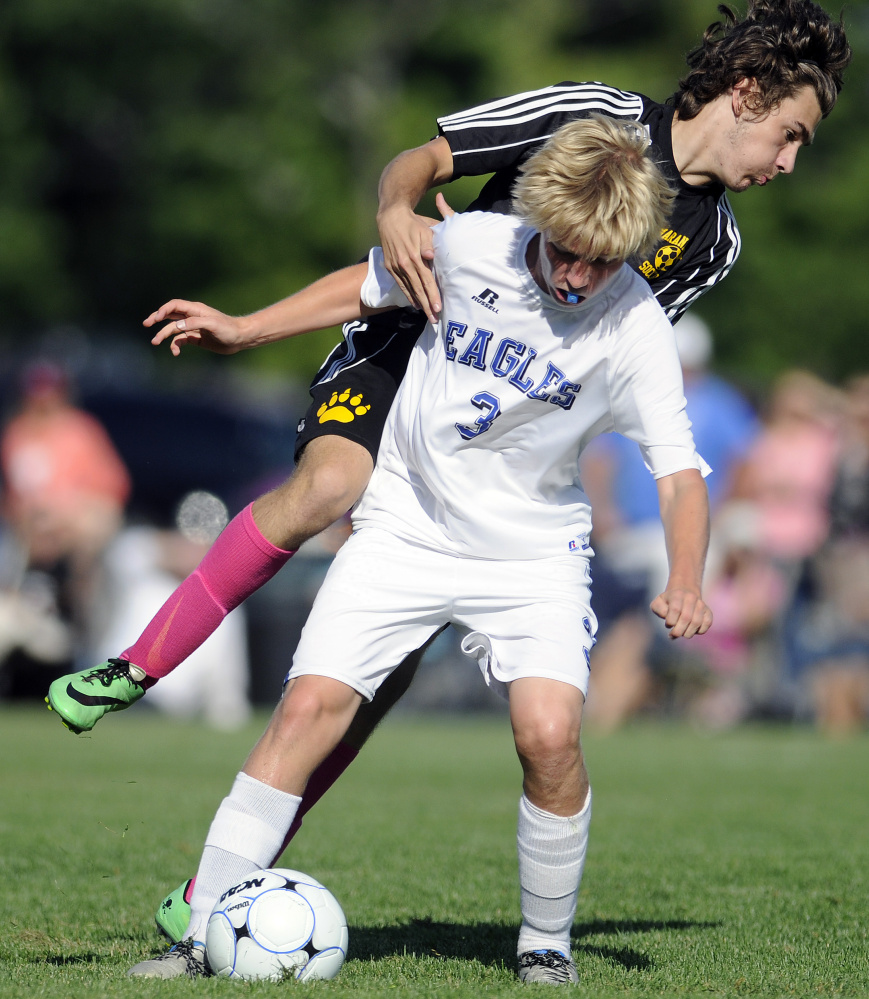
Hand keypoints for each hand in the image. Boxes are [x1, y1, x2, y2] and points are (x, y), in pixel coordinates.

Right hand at [144, 300, 246, 355]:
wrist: (240, 339)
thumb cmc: (228, 328)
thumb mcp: (212, 324)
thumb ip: (194, 323)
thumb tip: (177, 327)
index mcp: (195, 310)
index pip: (174, 306)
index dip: (163, 310)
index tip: (156, 319)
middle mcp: (192, 317)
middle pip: (170, 315)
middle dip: (157, 319)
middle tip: (146, 324)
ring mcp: (193, 328)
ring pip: (173, 330)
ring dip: (163, 335)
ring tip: (154, 342)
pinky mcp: (196, 339)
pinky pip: (181, 341)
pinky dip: (176, 346)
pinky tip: (175, 353)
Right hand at [376, 193, 455, 323]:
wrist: (391, 217)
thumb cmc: (414, 223)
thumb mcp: (424, 229)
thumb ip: (429, 244)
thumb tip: (431, 256)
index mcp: (415, 256)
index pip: (427, 280)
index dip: (433, 295)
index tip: (439, 308)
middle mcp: (404, 264)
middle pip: (419, 289)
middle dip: (427, 305)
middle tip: (435, 319)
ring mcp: (396, 267)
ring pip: (409, 289)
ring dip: (419, 303)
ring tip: (427, 314)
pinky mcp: (390, 267)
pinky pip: (400, 284)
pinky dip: (408, 295)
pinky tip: (414, 303)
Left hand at [650, 587, 711, 639]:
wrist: (683, 593)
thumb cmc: (668, 602)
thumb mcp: (658, 603)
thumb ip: (658, 609)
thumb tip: (667, 618)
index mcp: (677, 594)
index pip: (675, 610)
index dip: (670, 621)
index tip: (668, 625)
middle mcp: (691, 597)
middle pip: (686, 618)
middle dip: (678, 631)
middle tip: (673, 634)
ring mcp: (701, 604)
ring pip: (697, 622)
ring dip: (688, 633)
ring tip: (682, 633)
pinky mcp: (708, 612)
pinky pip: (707, 624)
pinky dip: (699, 631)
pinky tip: (691, 630)